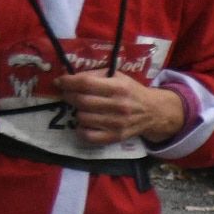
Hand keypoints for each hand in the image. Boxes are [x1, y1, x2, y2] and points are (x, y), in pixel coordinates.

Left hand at [53, 72, 186, 145]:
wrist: (154, 112)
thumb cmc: (130, 91)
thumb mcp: (117, 76)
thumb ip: (95, 76)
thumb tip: (70, 78)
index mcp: (118, 87)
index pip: (86, 83)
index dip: (68, 82)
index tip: (59, 81)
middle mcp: (118, 106)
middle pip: (82, 101)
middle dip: (68, 96)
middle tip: (66, 94)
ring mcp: (117, 123)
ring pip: (83, 118)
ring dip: (76, 111)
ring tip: (80, 107)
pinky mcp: (116, 137)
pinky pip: (90, 136)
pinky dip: (81, 130)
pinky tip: (84, 123)